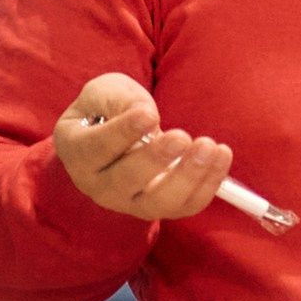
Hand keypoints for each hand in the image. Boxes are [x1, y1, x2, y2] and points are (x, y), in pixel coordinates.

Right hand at [53, 74, 231, 223]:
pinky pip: (187, 204)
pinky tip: (222, 155)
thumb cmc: (107, 111)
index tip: (149, 115)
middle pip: (127, 181)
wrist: (117, 136)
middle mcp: (100, 185)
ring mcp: (131, 202)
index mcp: (77, 153)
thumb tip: (147, 116)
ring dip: (188, 176)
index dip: (123, 132)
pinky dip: (209, 183)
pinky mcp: (162, 207)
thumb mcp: (104, 92)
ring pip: (160, 202)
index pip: (97, 148)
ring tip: (209, 146)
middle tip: (182, 137)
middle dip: (156, 159)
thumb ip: (118, 98)